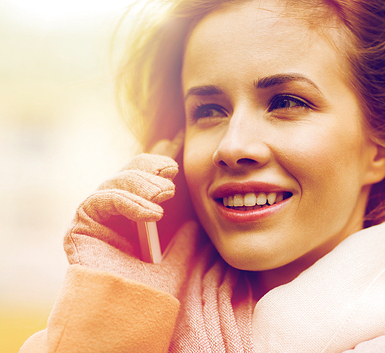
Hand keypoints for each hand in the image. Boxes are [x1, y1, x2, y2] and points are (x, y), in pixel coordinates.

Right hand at [63, 132, 198, 295]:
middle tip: (172, 173)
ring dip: (142, 184)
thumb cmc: (152, 296)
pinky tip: (152, 214)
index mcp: (135, 221)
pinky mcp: (81, 224)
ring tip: (166, 195)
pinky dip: (127, 200)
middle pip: (127, 174)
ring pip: (115, 182)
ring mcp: (97, 219)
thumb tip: (197, 224)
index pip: (145, 182)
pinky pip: (102, 198)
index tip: (178, 161)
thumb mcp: (178, 262)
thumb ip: (185, 242)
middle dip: (150, 169)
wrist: (131, 319)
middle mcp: (114, 217)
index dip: (158, 165)